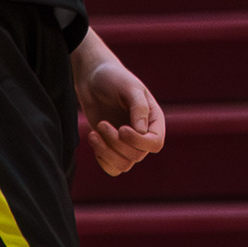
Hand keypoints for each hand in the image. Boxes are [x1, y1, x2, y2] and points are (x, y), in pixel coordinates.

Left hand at [78, 57, 166, 174]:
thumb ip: (139, 107)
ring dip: (106, 152)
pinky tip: (93, 139)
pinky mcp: (111, 148)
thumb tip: (143, 132)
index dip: (139, 141)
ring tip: (94, 133)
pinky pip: (112, 168)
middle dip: (116, 142)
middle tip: (102, 124)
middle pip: (137, 155)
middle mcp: (144, 135)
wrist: (92, 78)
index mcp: (154, 120)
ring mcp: (127, 143)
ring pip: (124, 164)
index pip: (155, 143)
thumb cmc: (113, 78)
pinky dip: (102, 159)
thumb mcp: (129, 87)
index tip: (121, 128)